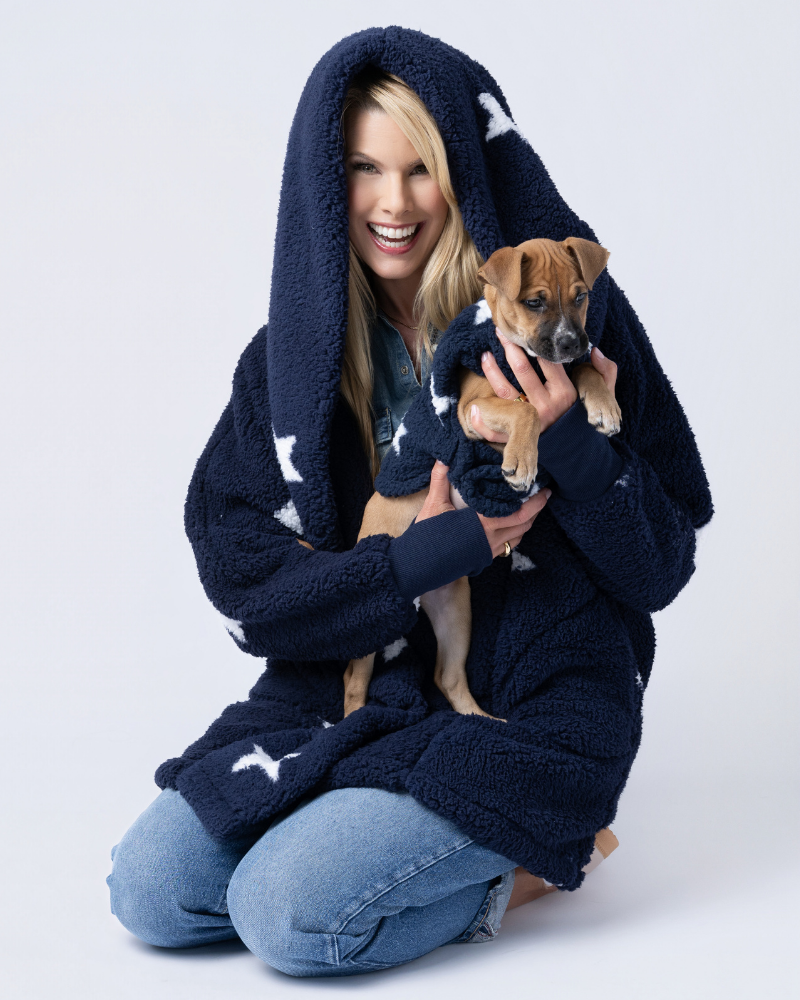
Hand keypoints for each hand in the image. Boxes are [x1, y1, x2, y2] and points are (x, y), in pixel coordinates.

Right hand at [416, 461, 549, 557]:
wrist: (419, 564)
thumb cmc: (427, 535)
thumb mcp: (433, 505)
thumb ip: (441, 480)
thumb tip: (445, 458)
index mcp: (483, 523)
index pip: (519, 512)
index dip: (534, 501)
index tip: (542, 487)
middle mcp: (491, 538)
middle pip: (525, 523)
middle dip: (537, 508)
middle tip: (544, 493)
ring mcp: (489, 550)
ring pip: (519, 535)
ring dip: (528, 521)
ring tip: (531, 506)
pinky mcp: (485, 557)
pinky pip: (509, 544)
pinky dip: (517, 533)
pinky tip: (513, 523)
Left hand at [473, 330, 611, 442]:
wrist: (576, 454)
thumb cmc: (585, 419)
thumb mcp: (602, 396)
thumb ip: (605, 372)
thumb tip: (595, 351)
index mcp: (566, 394)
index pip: (549, 362)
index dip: (536, 343)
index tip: (526, 330)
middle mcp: (547, 406)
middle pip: (524, 371)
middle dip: (510, 348)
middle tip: (500, 331)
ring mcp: (531, 420)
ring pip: (506, 391)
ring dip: (492, 371)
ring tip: (485, 354)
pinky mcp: (519, 435)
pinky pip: (497, 427)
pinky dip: (483, 418)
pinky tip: (474, 403)